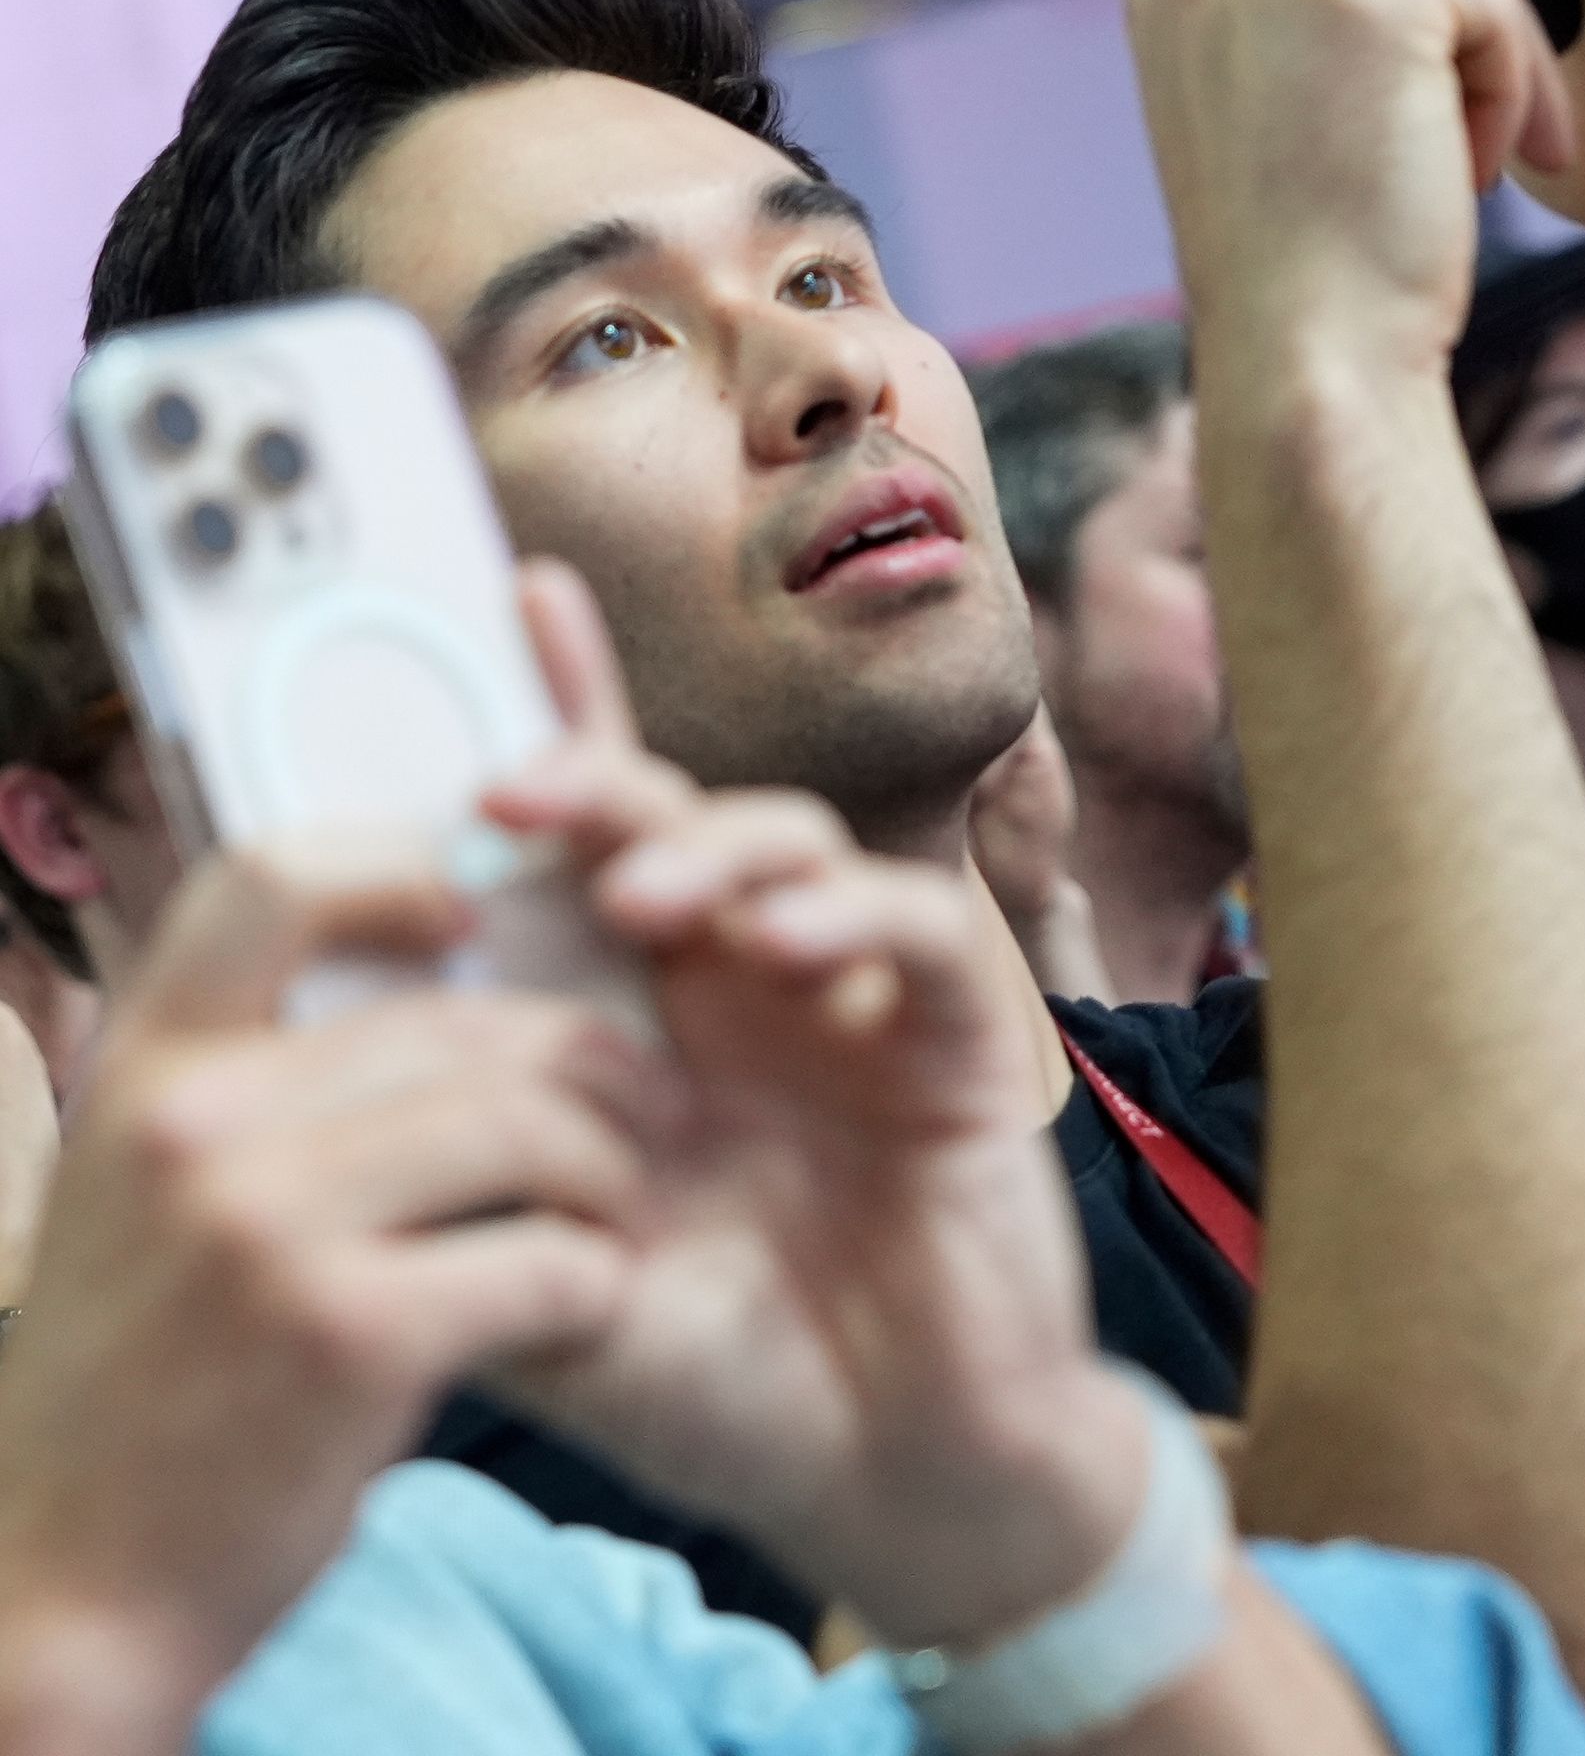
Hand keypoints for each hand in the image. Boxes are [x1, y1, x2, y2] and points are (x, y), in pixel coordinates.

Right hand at [0, 784, 646, 1729]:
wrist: (63, 1592)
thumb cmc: (140, 1386)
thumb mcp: (145, 1197)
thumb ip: (253, 1092)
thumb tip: (426, 969)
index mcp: (145, 1071)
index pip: (272, 876)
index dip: (400, 868)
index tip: (478, 917)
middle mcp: (196, 1125)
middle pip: (471, 1022)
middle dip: (589, 1069)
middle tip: (645, 1125)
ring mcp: (268, 1226)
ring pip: (536, 1124)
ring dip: (614, 1178)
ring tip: (622, 1225)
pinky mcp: (352, 1334)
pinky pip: (551, 1257)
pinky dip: (597, 1285)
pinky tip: (587, 1314)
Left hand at [482, 569, 1146, 1653]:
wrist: (898, 1471)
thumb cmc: (731, 1384)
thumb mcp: (562, 1289)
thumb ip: (488, 1189)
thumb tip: (362, 1087)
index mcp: (644, 1027)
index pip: (585, 853)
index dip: (563, 722)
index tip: (512, 605)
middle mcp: (745, 988)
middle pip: (675, 820)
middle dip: (602, 775)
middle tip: (522, 793)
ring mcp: (859, 1000)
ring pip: (791, 848)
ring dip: (713, 846)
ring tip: (644, 898)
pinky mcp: (959, 1033)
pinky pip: (914, 930)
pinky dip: (853, 915)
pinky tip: (791, 948)